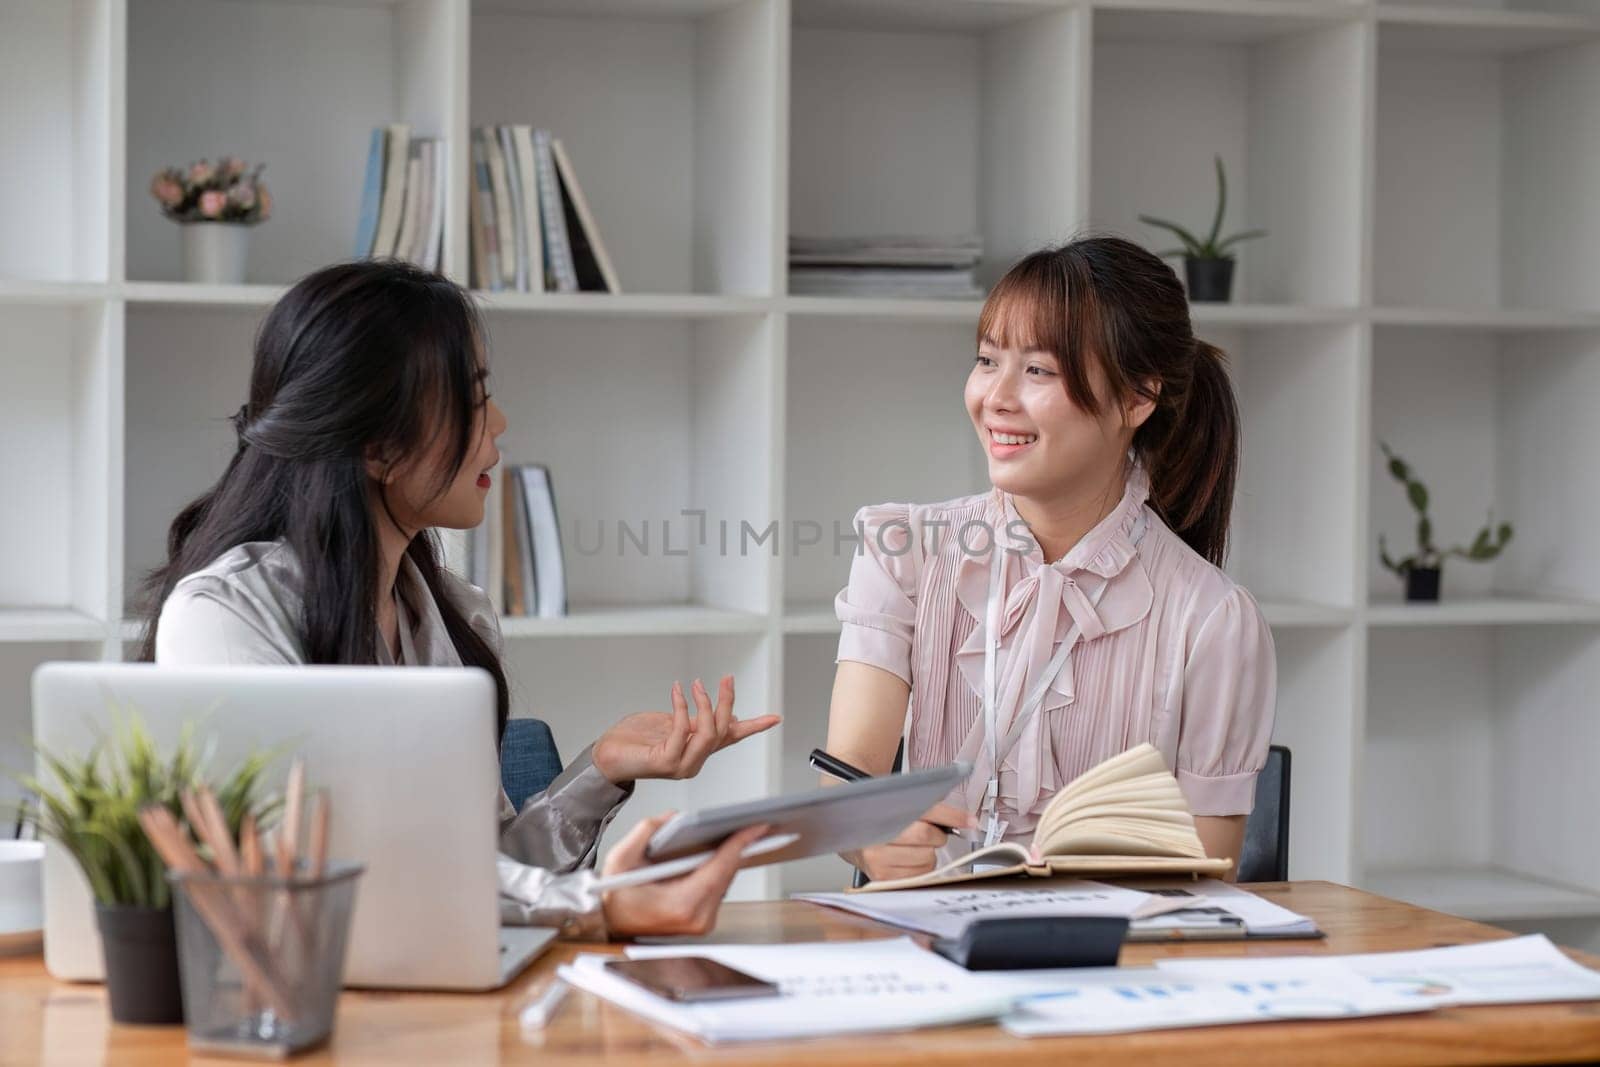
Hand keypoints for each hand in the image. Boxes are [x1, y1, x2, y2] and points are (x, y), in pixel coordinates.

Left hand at [592, 675, 779, 784]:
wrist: (607, 755)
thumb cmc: (636, 739)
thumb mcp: (672, 722)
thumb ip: (696, 721)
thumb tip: (725, 713)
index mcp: (698, 749)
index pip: (732, 737)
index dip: (755, 727)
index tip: (776, 717)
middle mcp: (694, 761)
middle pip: (723, 730)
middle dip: (727, 701)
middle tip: (727, 678)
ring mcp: (682, 765)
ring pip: (709, 733)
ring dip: (705, 705)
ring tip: (698, 685)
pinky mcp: (666, 762)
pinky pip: (682, 731)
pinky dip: (682, 708)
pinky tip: (677, 692)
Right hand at [601, 812, 769, 937]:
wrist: (608, 926)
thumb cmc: (613, 898)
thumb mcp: (620, 859)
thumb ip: (647, 831)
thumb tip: (674, 817)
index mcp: (682, 904)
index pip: (720, 867)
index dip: (740, 843)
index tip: (757, 826)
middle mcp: (697, 919)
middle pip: (728, 874)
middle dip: (739, 847)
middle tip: (753, 823)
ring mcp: (701, 923)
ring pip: (725, 881)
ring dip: (731, 857)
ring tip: (741, 832)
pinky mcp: (701, 922)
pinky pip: (718, 888)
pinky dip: (720, 869)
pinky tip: (724, 851)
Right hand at [848, 802, 976, 882]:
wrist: (849, 832)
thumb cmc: (880, 817)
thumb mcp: (901, 802)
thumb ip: (932, 808)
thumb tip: (967, 820)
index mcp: (883, 808)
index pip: (927, 811)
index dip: (952, 816)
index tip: (970, 821)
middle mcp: (877, 833)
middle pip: (926, 836)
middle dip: (936, 836)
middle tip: (930, 833)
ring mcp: (877, 858)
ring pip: (926, 859)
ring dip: (928, 854)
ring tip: (913, 847)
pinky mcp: (881, 877)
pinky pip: (919, 876)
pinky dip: (921, 868)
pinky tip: (908, 860)